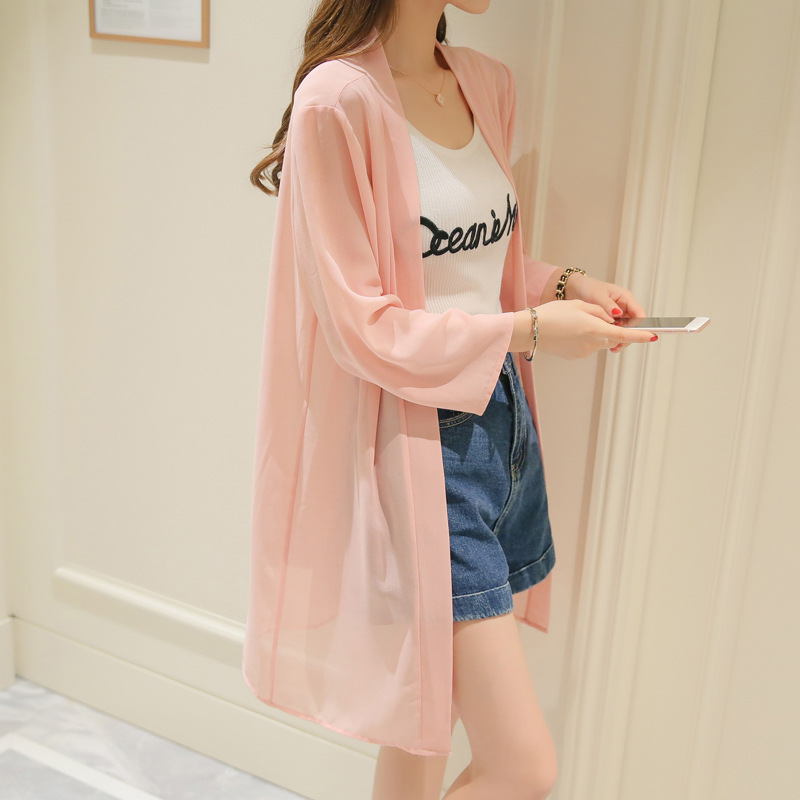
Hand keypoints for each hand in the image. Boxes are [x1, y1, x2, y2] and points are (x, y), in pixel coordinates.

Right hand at [532, 299, 656, 359]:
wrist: (530, 330)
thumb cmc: (552, 314)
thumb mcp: (579, 305)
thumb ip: (600, 312)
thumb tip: (612, 320)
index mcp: (595, 329)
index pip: (624, 335)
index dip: (640, 336)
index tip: (653, 336)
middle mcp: (592, 344)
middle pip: (611, 337)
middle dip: (609, 328)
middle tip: (593, 315)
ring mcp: (584, 352)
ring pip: (598, 340)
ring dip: (593, 332)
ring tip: (573, 322)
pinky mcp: (576, 356)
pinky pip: (587, 345)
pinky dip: (583, 338)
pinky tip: (568, 331)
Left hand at [564, 274, 646, 352]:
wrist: (574, 289)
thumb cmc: (588, 287)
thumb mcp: (598, 295)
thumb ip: (608, 305)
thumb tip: (617, 314)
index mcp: (625, 297)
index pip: (639, 314)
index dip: (638, 325)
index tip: (629, 334)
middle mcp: (623, 307)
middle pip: (634, 324)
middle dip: (628, 335)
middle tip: (619, 343)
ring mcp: (617, 314)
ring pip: (626, 329)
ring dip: (620, 337)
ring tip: (613, 346)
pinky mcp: (610, 320)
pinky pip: (616, 330)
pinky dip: (613, 337)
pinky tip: (608, 343)